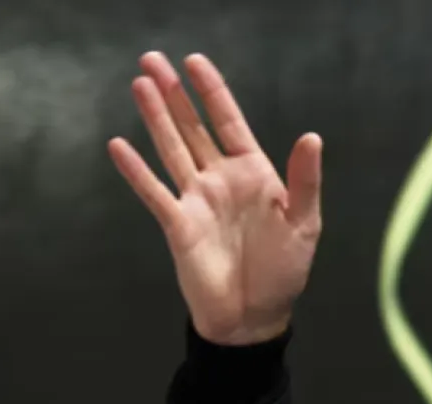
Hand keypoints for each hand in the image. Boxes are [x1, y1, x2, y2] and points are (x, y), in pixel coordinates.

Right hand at [108, 52, 322, 345]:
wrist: (255, 317)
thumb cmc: (285, 271)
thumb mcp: (304, 224)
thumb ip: (304, 181)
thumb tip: (312, 137)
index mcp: (254, 175)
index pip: (230, 123)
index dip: (214, 93)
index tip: (195, 62)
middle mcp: (222, 180)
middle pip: (194, 128)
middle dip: (175, 95)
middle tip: (152, 59)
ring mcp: (197, 200)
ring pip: (172, 149)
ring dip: (156, 119)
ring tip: (140, 84)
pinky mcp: (177, 225)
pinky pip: (154, 192)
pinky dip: (136, 171)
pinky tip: (119, 145)